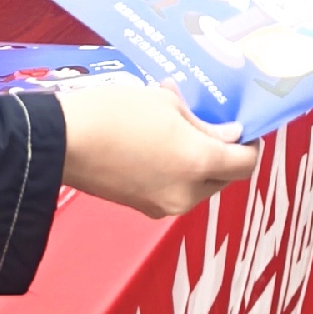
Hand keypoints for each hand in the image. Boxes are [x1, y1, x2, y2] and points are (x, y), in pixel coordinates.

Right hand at [57, 77, 259, 216]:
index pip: (245, 164)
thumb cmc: (116, 113)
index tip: (241, 128)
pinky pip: (173, 190)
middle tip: (207, 124)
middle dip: (222, 154)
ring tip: (173, 127)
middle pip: (224, 178)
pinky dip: (174, 171)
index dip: (250, 145)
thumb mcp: (165, 105)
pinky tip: (154, 144)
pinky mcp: (141, 207)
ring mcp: (162, 205)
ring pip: (198, 186)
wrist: (62, 141)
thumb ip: (202, 123)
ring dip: (197, 162)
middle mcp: (187, 193)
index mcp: (199, 164)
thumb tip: (227, 134)